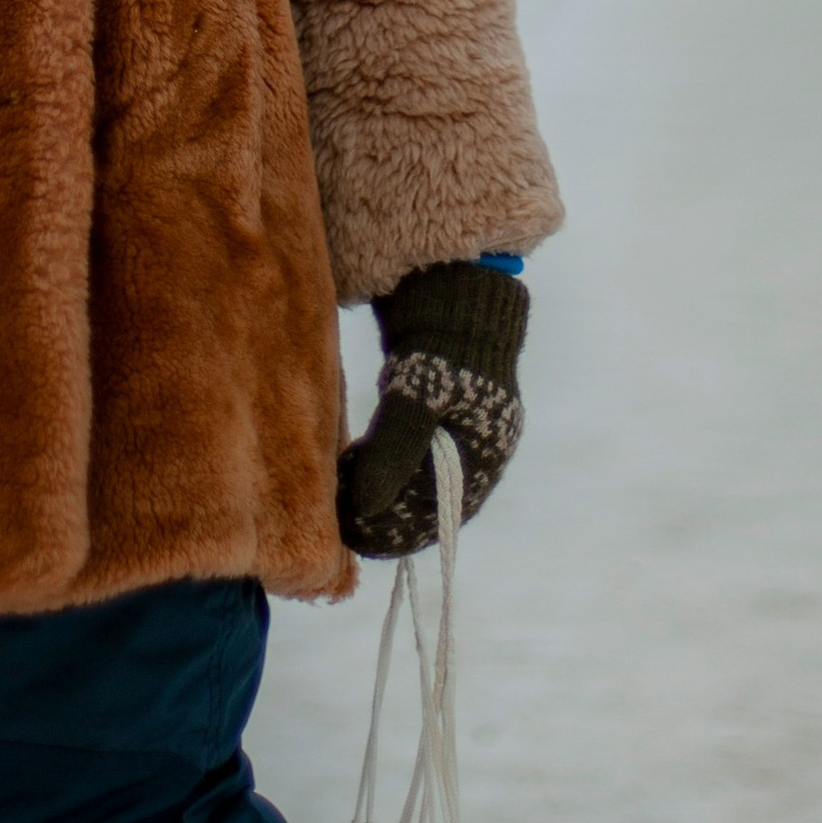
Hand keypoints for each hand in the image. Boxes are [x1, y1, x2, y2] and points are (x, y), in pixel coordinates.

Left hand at [335, 261, 525, 560]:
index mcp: (484, 456)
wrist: (454, 288)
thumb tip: (366, 506)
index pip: (437, 515)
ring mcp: (459, 437)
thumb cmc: (443, 340)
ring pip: (414, 485)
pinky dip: (383, 469)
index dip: (394, 531)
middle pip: (425, 505)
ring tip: (338, 495)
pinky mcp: (438, 419)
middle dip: (382, 514)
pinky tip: (353, 467)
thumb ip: (395, 451)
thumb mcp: (418, 395)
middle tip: (337, 518)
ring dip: (378, 493)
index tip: (354, 534)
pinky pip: (410, 461)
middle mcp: (476, 455)